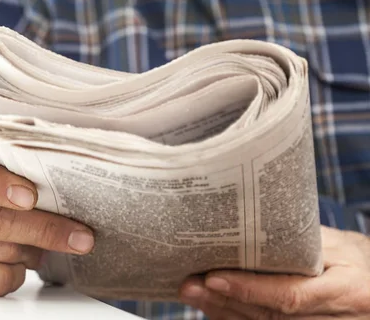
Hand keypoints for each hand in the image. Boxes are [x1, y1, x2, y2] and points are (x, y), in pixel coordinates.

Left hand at [179, 226, 369, 318]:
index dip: (249, 289)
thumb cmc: (353, 259)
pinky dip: (234, 318)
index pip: (289, 295)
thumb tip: (246, 232)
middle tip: (189, 285)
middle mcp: (333, 318)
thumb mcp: (337, 245)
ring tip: (191, 293)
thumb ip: (300, 242)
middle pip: (269, 315)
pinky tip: (210, 306)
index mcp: (345, 291)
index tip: (214, 277)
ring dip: (223, 311)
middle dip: (224, 300)